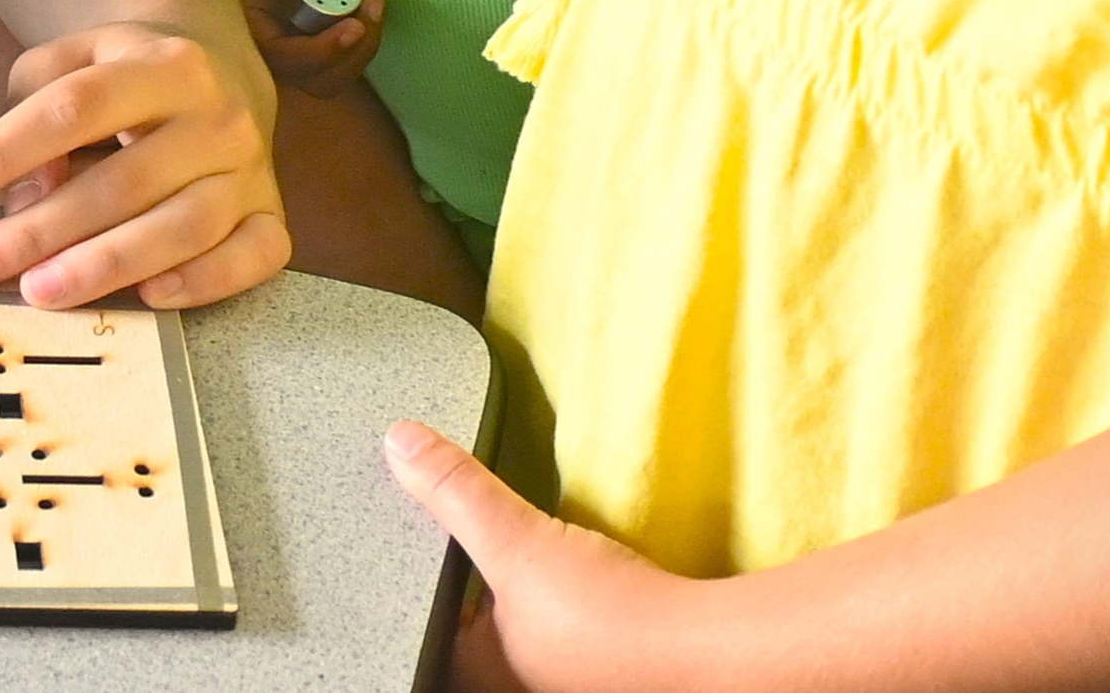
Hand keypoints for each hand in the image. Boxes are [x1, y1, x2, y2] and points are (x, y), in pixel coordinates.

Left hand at [0, 21, 286, 308]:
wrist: (219, 70)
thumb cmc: (123, 75)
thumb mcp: (71, 61)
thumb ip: (34, 108)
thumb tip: (24, 196)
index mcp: (162, 63)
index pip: (73, 107)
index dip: (2, 151)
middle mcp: (218, 114)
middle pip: (122, 180)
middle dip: (39, 229)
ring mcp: (253, 169)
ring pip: (182, 226)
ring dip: (104, 265)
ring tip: (36, 292)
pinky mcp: (273, 215)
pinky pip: (253, 258)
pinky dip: (205, 282)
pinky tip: (148, 298)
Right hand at [212, 0, 383, 95]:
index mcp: (237, 25)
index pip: (280, 58)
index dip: (318, 52)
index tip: (353, 26)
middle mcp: (263, 46)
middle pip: (313, 78)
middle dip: (351, 52)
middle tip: (371, 6)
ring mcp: (287, 44)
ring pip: (330, 74)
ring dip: (361, 46)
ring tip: (374, 1)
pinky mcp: (306, 37)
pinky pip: (338, 54)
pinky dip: (359, 35)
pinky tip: (368, 1)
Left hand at [384, 423, 707, 692]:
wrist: (712, 650)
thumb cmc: (604, 615)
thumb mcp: (517, 544)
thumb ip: (460, 495)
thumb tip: (397, 441)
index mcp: (485, 672)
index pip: (433, 632)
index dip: (421, 592)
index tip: (416, 547)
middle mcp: (524, 681)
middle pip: (478, 631)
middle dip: (468, 592)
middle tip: (456, 540)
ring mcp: (571, 676)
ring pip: (524, 629)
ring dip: (518, 595)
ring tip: (506, 547)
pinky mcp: (616, 664)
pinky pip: (566, 626)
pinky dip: (558, 597)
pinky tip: (568, 569)